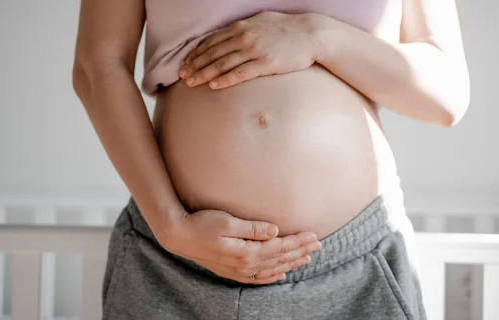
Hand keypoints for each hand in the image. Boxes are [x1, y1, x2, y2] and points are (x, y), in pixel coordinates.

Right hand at [157, 208, 321, 284]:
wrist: (179, 237)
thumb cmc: (202, 223)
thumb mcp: (227, 221)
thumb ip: (253, 228)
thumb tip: (275, 230)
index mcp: (247, 251)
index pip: (280, 246)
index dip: (299, 241)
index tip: (314, 235)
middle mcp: (246, 264)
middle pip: (280, 258)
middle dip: (301, 251)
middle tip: (319, 244)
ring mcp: (239, 270)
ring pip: (273, 269)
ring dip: (291, 263)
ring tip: (307, 258)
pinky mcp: (232, 271)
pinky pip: (259, 278)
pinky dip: (273, 276)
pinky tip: (281, 273)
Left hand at [177, 11, 322, 88]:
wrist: (312, 34)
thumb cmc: (289, 28)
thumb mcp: (263, 20)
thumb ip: (245, 27)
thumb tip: (232, 33)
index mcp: (242, 27)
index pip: (212, 41)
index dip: (197, 53)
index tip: (186, 63)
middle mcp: (245, 37)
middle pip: (213, 53)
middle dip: (195, 65)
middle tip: (182, 76)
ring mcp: (254, 50)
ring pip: (222, 64)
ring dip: (204, 74)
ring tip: (191, 83)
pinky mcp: (265, 64)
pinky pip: (240, 73)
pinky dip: (225, 80)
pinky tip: (214, 86)